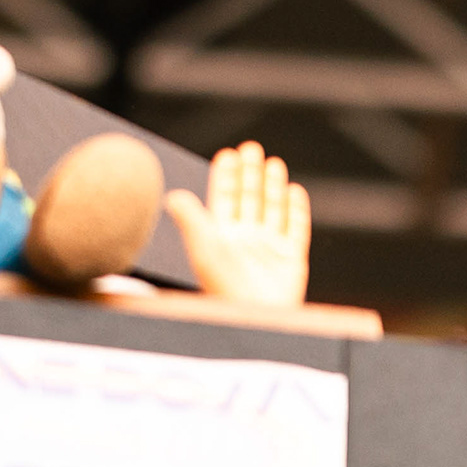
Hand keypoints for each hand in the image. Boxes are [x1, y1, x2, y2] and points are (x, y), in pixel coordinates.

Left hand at [167, 141, 310, 306]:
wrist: (255, 318)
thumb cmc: (224, 287)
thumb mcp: (204, 248)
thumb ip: (191, 219)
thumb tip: (170, 195)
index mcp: (221, 237)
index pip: (223, 200)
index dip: (225, 177)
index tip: (227, 154)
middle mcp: (245, 241)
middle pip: (248, 200)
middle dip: (249, 174)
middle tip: (250, 148)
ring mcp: (269, 250)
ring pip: (272, 210)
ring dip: (271, 186)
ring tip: (272, 161)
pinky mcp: (292, 260)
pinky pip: (296, 229)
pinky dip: (296, 210)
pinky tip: (294, 190)